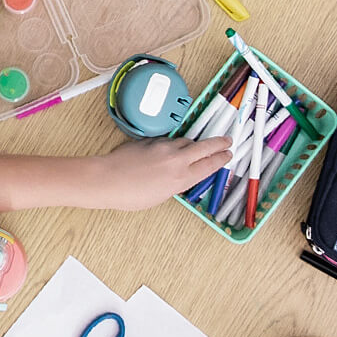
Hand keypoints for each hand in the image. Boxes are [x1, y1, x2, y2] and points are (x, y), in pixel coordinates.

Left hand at [82, 138, 232, 209]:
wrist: (108, 180)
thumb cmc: (130, 195)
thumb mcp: (161, 196)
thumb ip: (175, 183)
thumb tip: (180, 175)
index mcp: (182, 178)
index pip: (210, 164)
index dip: (222, 158)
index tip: (228, 154)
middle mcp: (176, 159)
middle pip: (205, 147)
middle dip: (218, 143)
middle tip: (227, 140)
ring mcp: (163, 147)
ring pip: (186, 141)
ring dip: (193, 144)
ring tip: (198, 146)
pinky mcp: (150, 140)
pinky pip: (168, 140)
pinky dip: (173, 143)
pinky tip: (171, 149)